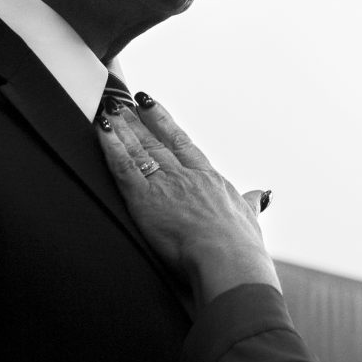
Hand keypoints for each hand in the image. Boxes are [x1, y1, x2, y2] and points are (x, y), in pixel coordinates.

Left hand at [95, 98, 280, 300]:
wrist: (228, 258)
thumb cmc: (241, 247)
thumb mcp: (250, 219)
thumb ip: (251, 204)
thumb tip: (260, 195)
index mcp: (211, 179)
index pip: (183, 144)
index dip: (164, 123)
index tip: (150, 106)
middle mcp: (187, 175)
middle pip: (157, 141)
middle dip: (137, 122)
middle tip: (121, 103)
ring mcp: (166, 184)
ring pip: (138, 149)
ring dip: (121, 129)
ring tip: (107, 111)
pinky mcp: (144, 199)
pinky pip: (123, 166)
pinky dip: (110, 146)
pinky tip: (101, 131)